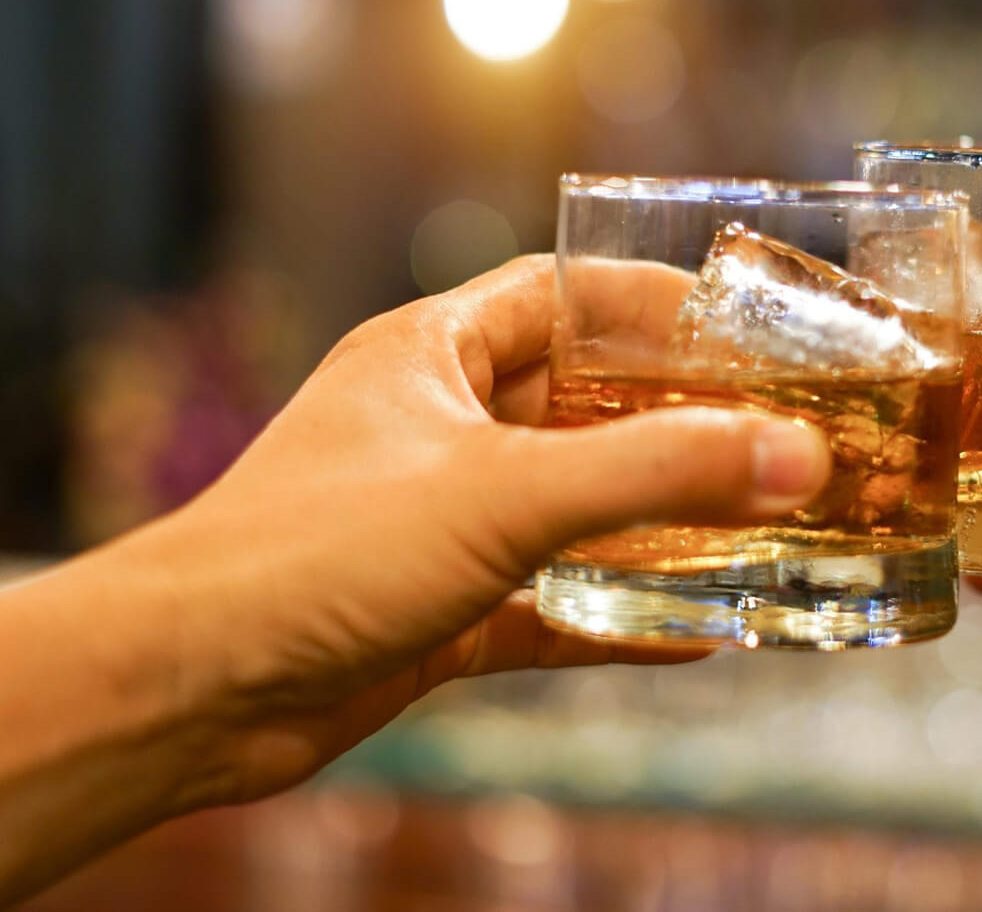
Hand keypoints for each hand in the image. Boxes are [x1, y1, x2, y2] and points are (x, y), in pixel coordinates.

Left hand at [123, 255, 830, 804]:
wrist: (188, 687)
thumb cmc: (310, 553)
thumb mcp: (505, 492)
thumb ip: (655, 472)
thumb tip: (792, 455)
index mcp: (430, 354)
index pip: (560, 293)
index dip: (652, 302)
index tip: (745, 325)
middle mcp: (434, 427)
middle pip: (581, 403)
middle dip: (674, 421)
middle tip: (772, 435)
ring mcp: (434, 522)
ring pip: (570, 508)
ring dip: (654, 523)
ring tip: (756, 528)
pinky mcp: (435, 610)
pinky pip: (549, 604)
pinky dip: (616, 616)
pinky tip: (698, 632)